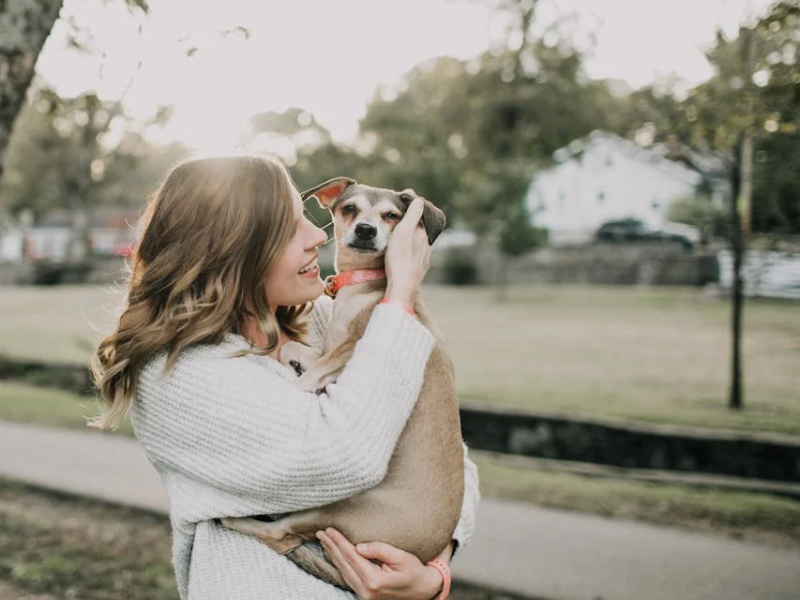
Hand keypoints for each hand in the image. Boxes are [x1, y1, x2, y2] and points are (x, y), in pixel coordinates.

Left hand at [317, 528, 443, 599]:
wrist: (425, 591)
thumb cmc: (415, 572)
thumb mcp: (402, 557)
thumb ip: (380, 550)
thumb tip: (359, 546)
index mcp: (374, 581)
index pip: (351, 556)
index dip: (339, 541)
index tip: (329, 529)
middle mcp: (366, 591)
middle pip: (344, 564)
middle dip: (331, 547)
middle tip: (320, 533)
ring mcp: (365, 595)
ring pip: (343, 572)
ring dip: (333, 555)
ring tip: (324, 542)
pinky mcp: (366, 595)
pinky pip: (348, 578)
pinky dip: (340, 565)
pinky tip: (335, 556)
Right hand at [384, 197, 430, 307]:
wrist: (401, 286)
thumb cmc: (399, 258)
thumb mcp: (403, 232)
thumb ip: (412, 215)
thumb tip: (419, 199)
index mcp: (422, 234)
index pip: (420, 217)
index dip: (412, 210)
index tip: (404, 203)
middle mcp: (426, 246)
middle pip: (420, 231)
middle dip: (412, 224)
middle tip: (401, 219)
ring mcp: (424, 259)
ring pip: (419, 244)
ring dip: (412, 239)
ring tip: (401, 237)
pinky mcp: (419, 270)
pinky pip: (416, 256)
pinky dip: (411, 251)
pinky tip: (405, 254)